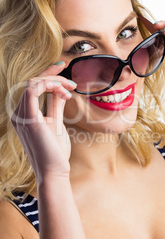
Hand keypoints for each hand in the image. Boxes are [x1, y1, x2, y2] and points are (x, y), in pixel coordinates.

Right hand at [11, 62, 76, 183]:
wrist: (54, 172)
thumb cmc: (55, 151)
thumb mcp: (55, 122)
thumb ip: (55, 105)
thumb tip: (60, 91)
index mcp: (23, 114)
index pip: (33, 87)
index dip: (47, 73)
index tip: (62, 66)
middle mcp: (18, 113)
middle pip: (32, 82)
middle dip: (53, 75)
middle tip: (72, 81)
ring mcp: (20, 116)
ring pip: (33, 83)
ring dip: (54, 81)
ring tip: (71, 88)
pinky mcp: (28, 119)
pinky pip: (33, 90)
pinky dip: (49, 85)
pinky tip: (63, 91)